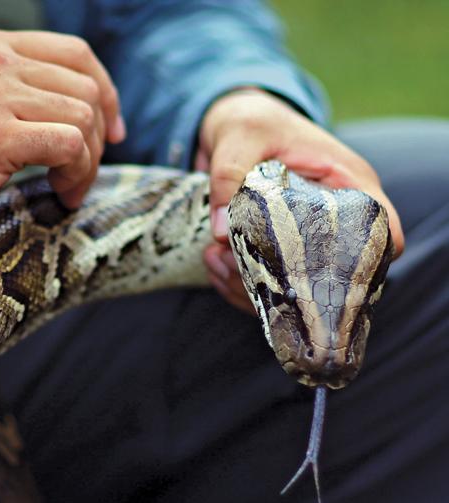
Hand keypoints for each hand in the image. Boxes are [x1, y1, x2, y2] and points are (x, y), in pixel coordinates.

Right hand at [0, 28, 123, 261]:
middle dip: (97, 138)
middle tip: (80, 174)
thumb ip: (15, 87)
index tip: (111, 132)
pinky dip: (77, 174)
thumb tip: (87, 105)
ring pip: (83, 117)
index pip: (76, 53)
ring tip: (66, 188)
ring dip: (87, 162)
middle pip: (86, 88)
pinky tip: (60, 193)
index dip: (106, 93)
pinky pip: (69, 146)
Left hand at [195, 88, 404, 312]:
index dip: (367, 262)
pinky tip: (212, 267)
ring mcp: (305, 237)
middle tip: (237, 267)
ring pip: (296, 286)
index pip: (384, 232)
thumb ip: (229, 175)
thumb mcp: (240, 135)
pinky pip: (267, 283)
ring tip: (216, 263)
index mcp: (347, 183)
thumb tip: (221, 233)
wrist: (230, 123)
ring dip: (253, 288)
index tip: (317, 274)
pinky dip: (238, 285)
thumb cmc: (250, 120)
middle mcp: (332, 217)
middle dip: (286, 284)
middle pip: (335, 273)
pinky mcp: (276, 249)